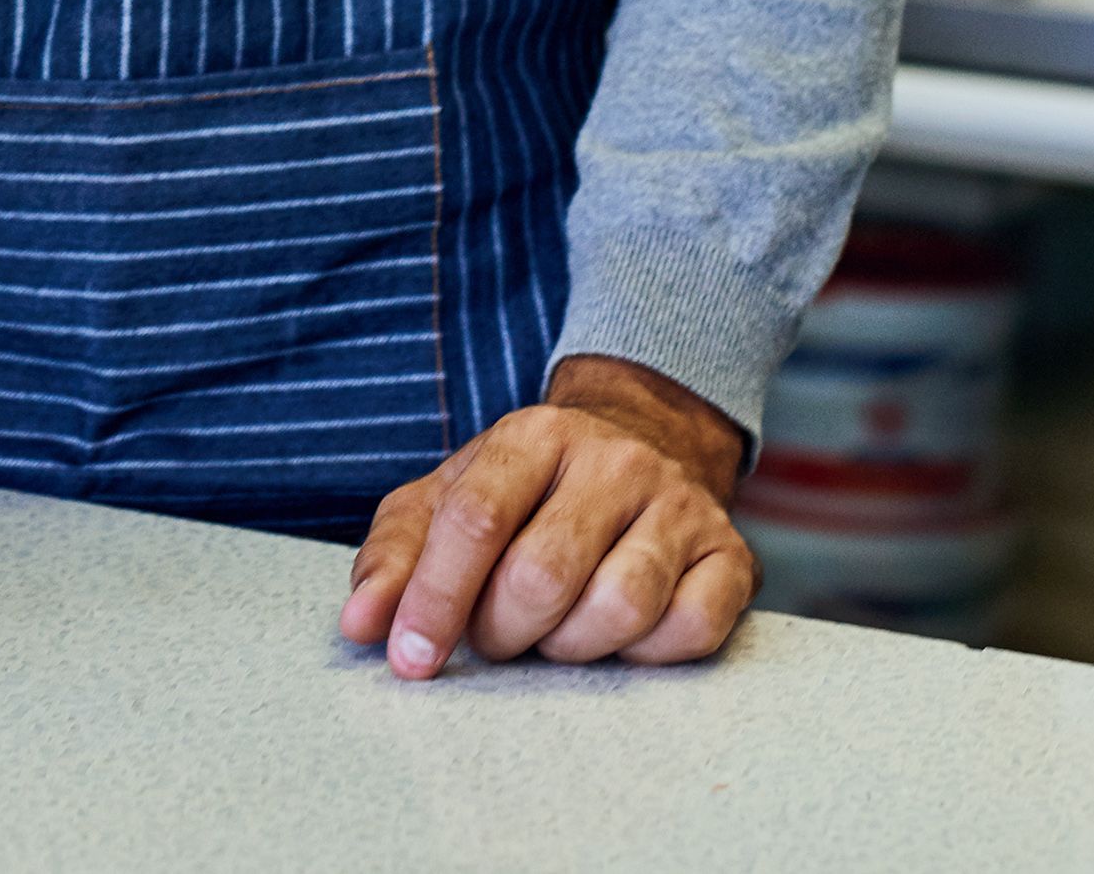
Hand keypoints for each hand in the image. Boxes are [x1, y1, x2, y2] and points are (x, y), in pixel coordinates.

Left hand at [342, 355, 760, 677]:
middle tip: (500, 635)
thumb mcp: (448, 498)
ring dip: (571, 647)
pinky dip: (646, 654)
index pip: (475, 521)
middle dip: (504, 630)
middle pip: (543, 575)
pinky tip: (622, 635)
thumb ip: (395, 556)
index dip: (435, 599)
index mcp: (533, 436)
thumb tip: (362, 626)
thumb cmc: (527, 491)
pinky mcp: (731, 554)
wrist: (643, 443)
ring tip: (557, 631)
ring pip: (619, 607)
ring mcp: (680, 505)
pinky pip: (689, 629)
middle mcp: (614, 460)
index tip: (411, 659)